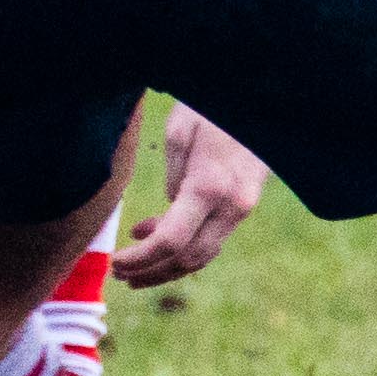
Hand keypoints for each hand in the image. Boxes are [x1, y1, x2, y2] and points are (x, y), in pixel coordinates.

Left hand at [114, 105, 271, 283]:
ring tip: (134, 271)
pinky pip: (213, 237)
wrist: (260, 101)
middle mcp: (231, 206)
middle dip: (151, 272)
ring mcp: (242, 208)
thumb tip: (169, 210)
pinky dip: (185, 246)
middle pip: (188, 259)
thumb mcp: (179, 131)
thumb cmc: (213, 108)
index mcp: (209, 186)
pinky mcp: (245, 204)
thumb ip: (172, 177)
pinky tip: (155, 237)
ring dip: (167, 267)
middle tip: (119, 274)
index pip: (171, 241)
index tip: (116, 262)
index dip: (140, 260)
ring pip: (203, 254)